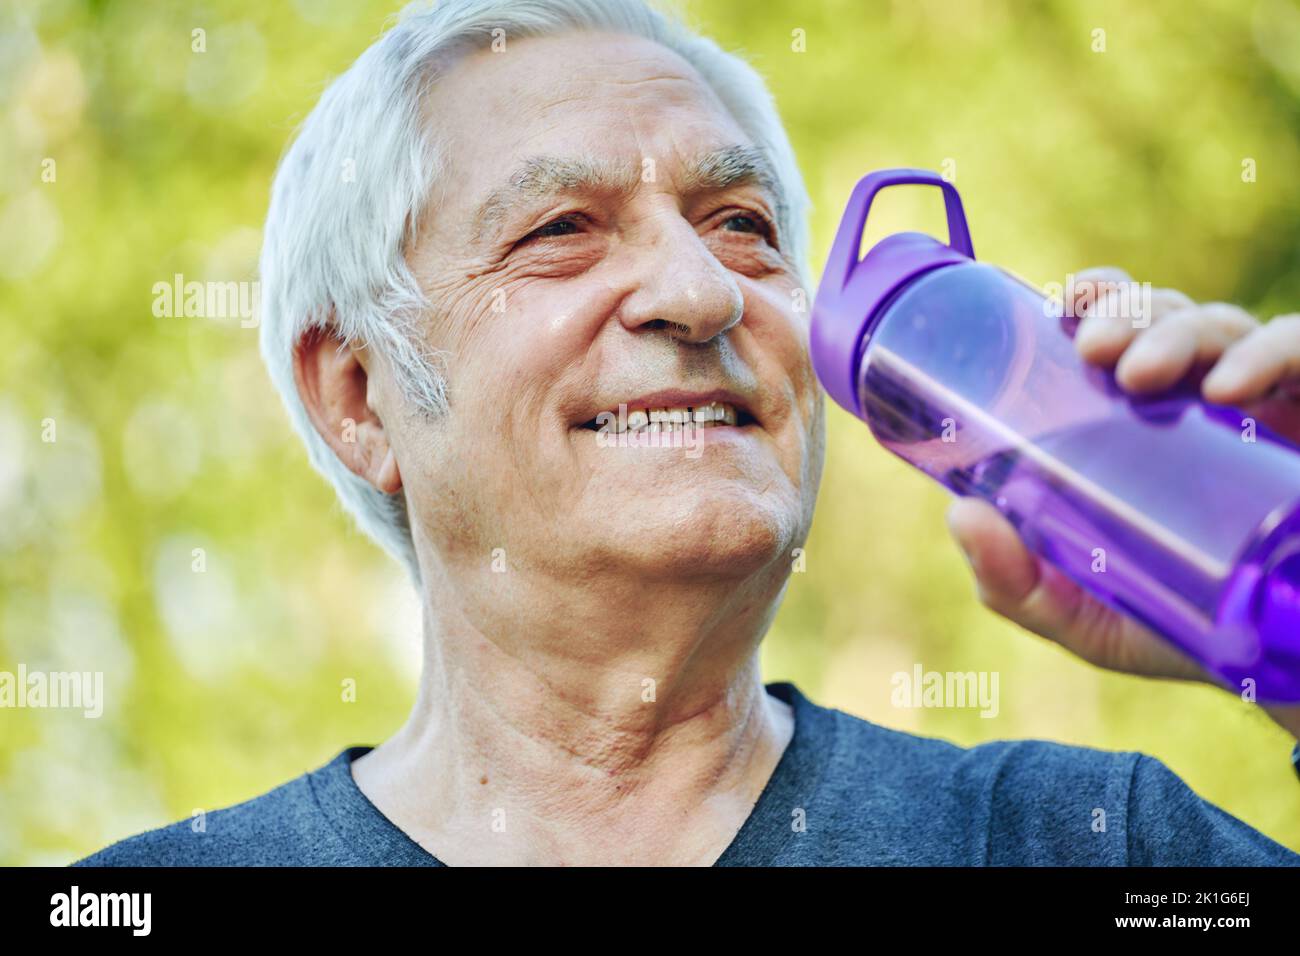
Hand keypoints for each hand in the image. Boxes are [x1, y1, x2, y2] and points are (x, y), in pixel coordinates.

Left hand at [946, 267, 1299, 692]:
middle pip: (1165, 316)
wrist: (1284, 671)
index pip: (1123, 333)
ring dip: (1177, 332)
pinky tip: (1232, 388)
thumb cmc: (1177, 630)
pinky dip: (1271, 353)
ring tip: (1142, 374)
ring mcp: (1266, 406)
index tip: (1064, 302)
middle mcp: (1203, 399)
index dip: (1099, 299)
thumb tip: (962, 515)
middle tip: (1094, 349)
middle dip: (1127, 313)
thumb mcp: (1085, 615)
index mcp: (1144, 422)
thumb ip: (1017, 581)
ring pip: (1223, 326)